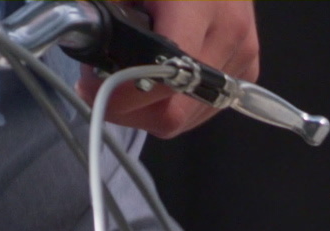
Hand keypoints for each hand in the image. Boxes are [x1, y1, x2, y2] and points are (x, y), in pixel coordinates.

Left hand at [97, 1, 254, 137]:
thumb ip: (106, 10)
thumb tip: (82, 40)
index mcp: (199, 6)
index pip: (164, 75)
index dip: (122, 92)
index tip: (92, 84)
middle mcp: (229, 35)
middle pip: (172, 110)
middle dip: (127, 106)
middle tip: (100, 80)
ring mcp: (242, 56)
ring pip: (183, 119)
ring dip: (146, 108)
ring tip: (128, 72)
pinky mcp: (247, 70)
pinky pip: (200, 112)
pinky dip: (170, 104)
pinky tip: (156, 76)